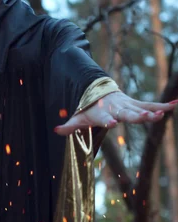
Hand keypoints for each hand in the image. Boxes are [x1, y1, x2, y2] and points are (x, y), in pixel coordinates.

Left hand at [54, 91, 177, 135]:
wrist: (98, 91)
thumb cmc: (88, 109)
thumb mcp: (78, 118)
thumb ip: (69, 126)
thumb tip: (55, 130)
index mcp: (102, 113)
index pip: (104, 118)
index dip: (107, 121)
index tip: (112, 125)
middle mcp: (116, 108)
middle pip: (127, 113)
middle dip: (136, 117)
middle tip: (146, 119)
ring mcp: (127, 105)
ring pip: (141, 109)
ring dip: (152, 112)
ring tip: (163, 115)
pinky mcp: (136, 104)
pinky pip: (150, 105)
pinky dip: (163, 105)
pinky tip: (176, 105)